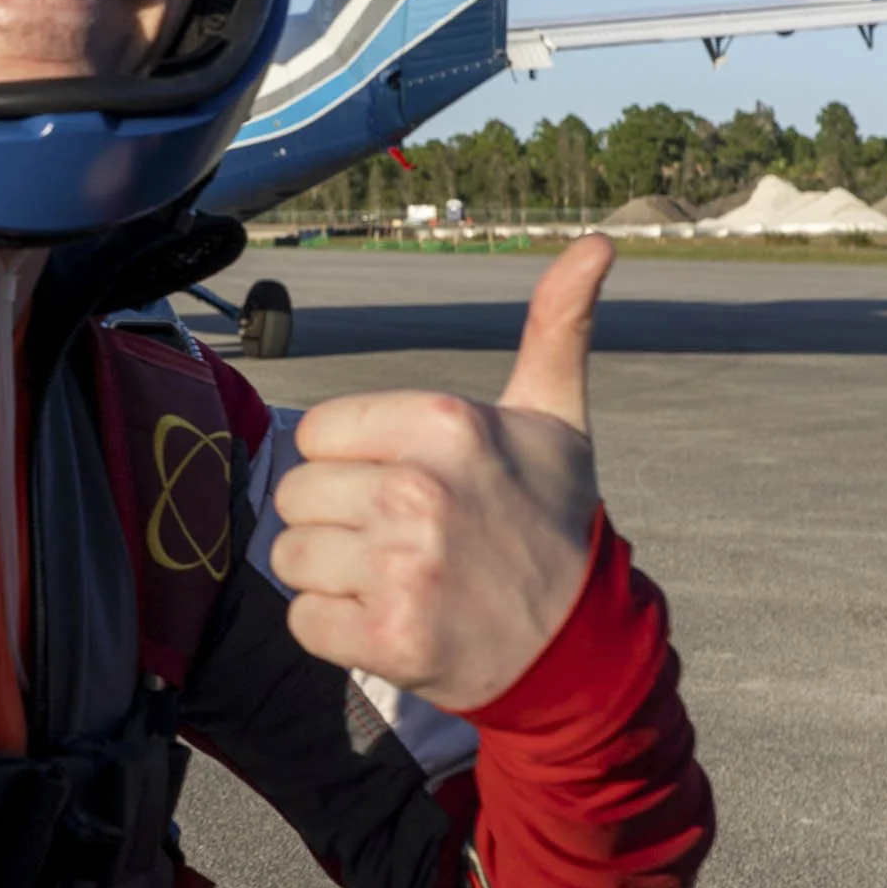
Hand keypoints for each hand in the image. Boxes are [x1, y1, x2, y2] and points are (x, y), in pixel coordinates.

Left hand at [269, 235, 612, 713]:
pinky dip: (335, 629)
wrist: (582, 644)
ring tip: (394, 578)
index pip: (316, 432)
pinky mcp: (389, 639)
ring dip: (331, 575)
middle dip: (335, 519)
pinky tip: (390, 621)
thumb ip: (555, 327)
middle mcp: (417, 491)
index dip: (348, 461)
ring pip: (290, 557)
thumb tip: (596, 243)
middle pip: (294, 494)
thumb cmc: (552, 519)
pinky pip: (302, 621)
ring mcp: (402, 569)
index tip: (401, 481)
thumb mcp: (555, 418)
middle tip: (399, 538)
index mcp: (445, 424)